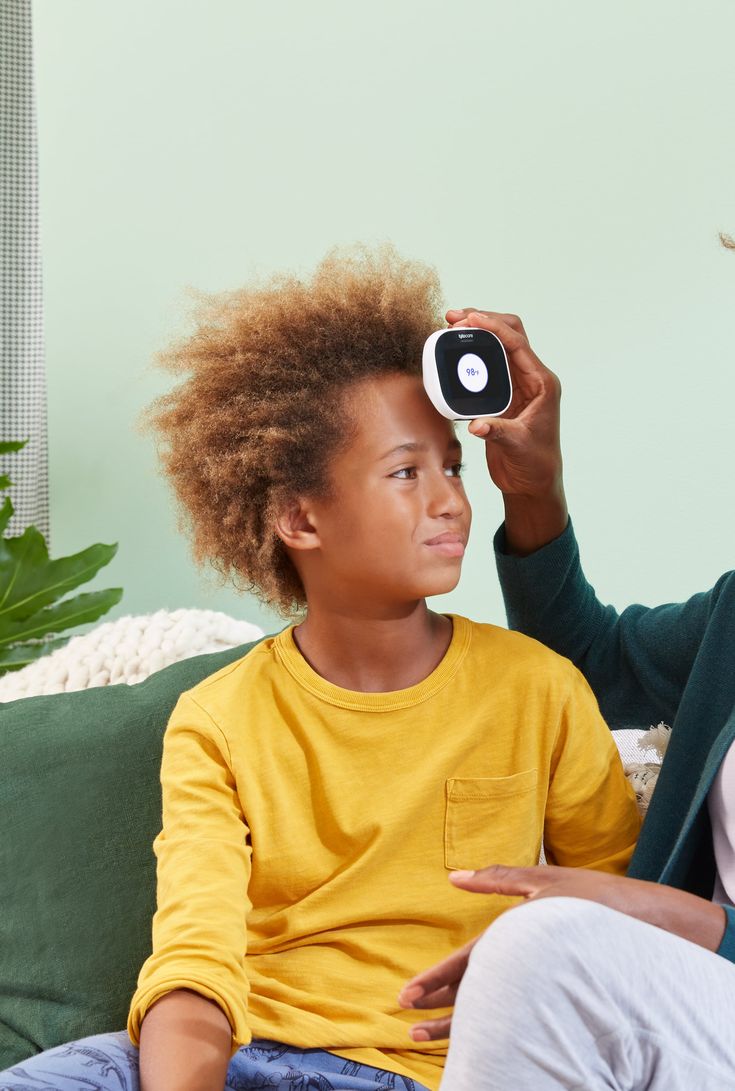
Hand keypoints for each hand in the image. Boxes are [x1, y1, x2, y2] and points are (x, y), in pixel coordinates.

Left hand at [399, 864, 726, 1040]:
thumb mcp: (543, 880)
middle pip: (473, 993)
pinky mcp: (551, 994)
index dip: (436, 980)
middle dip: (437, 1005)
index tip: (406, 995)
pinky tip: (469, 1031)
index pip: (468, 964)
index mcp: (517, 939)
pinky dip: (487, 1023)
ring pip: (490, 1010)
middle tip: (404, 1013)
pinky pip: (512, 1013)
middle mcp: (523, 968)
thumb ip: (499, 879)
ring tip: (419, 1036)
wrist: (645, 925)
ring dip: (454, 1023)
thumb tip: (456, 876)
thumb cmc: (592, 899)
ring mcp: (537, 986)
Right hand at [446, 309, 566, 553]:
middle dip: (483, 321)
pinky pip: (487, 366)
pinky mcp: (503, 396)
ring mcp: (517, 386)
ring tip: (451, 327)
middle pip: (509, 334)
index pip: (517, 344)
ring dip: (476, 334)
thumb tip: (476, 425)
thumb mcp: (518, 446)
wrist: (533, 483)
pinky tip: (454, 353)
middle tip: (454, 317)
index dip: (493, 328)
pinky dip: (472, 355)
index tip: (470, 318)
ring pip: (498, 347)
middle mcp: (531, 379)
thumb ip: (498, 432)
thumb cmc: (535, 464)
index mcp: (542, 383)